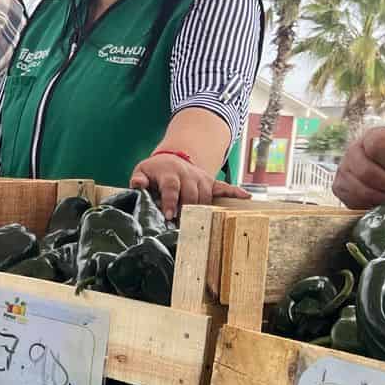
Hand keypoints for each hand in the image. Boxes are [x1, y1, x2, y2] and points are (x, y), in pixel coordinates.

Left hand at [129, 151, 248, 216]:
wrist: (171, 159)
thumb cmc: (155, 171)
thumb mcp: (142, 171)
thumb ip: (139, 179)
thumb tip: (137, 184)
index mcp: (170, 172)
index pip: (171, 187)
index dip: (170, 201)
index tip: (168, 216)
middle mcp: (188, 174)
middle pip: (191, 193)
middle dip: (187, 210)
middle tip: (181, 225)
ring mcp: (201, 178)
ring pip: (206, 196)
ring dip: (202, 210)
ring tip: (198, 225)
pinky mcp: (210, 182)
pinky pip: (225, 187)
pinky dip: (236, 192)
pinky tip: (247, 197)